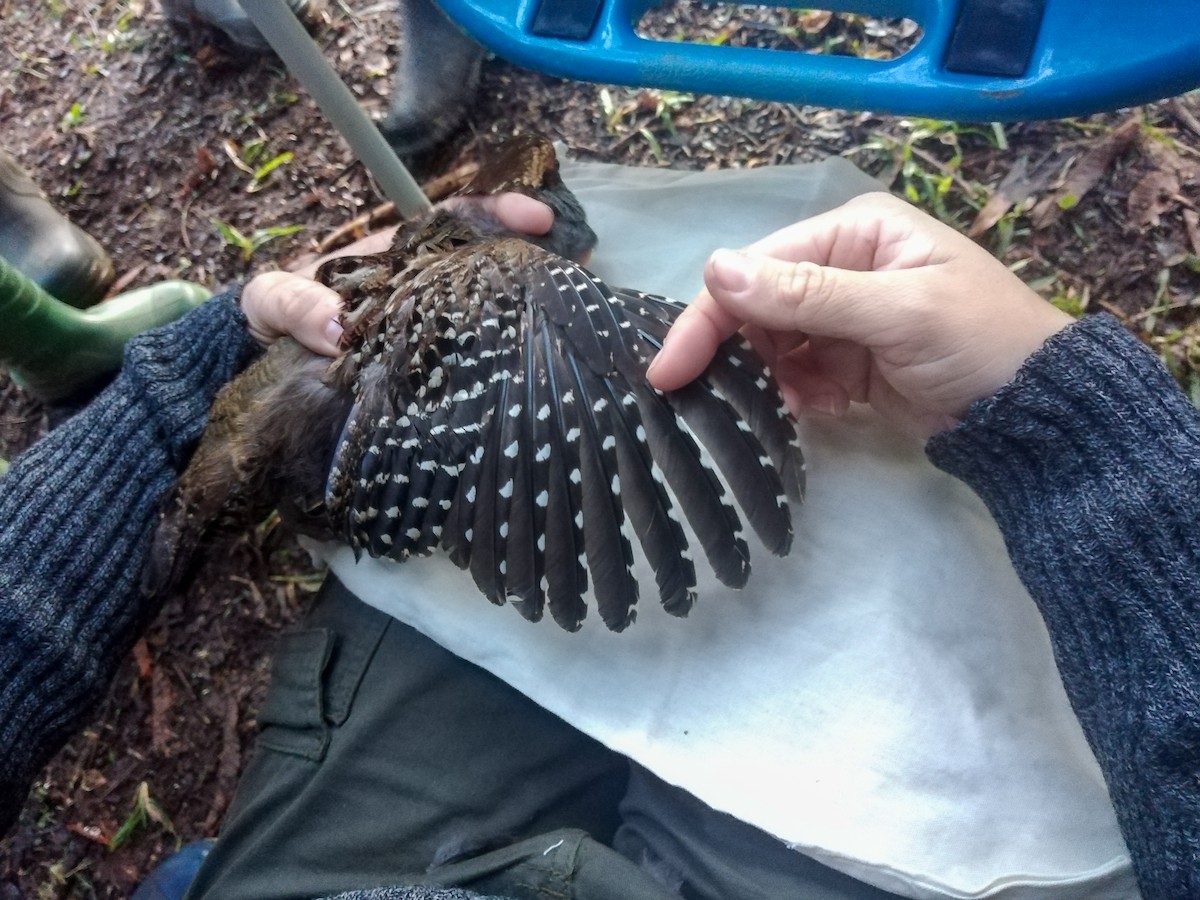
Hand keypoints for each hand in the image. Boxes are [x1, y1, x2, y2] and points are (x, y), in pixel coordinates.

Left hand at [249, 193, 554, 356]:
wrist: (260, 365)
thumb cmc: (271, 316)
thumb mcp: (271, 298)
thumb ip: (294, 302)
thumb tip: (336, 327)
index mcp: (396, 257)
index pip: (455, 221)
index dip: (497, 211)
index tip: (536, 216)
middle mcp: (422, 288)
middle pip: (488, 263)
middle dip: (534, 258)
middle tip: (580, 263)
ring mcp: (429, 330)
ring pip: (488, 311)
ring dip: (528, 307)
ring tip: (573, 312)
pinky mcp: (427, 372)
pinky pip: (470, 361)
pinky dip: (501, 361)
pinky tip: (530, 374)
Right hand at [646, 192, 1073, 437]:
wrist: (1038, 414)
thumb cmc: (980, 344)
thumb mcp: (898, 312)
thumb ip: (808, 294)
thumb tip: (715, 268)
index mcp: (854, 232)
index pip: (758, 268)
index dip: (709, 316)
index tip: (668, 371)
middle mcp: (841, 265)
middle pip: (756, 307)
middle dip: (738, 353)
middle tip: (704, 401)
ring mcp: (843, 317)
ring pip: (771, 347)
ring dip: (769, 380)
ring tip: (789, 407)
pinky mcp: (848, 363)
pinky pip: (796, 378)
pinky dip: (797, 399)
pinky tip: (819, 412)